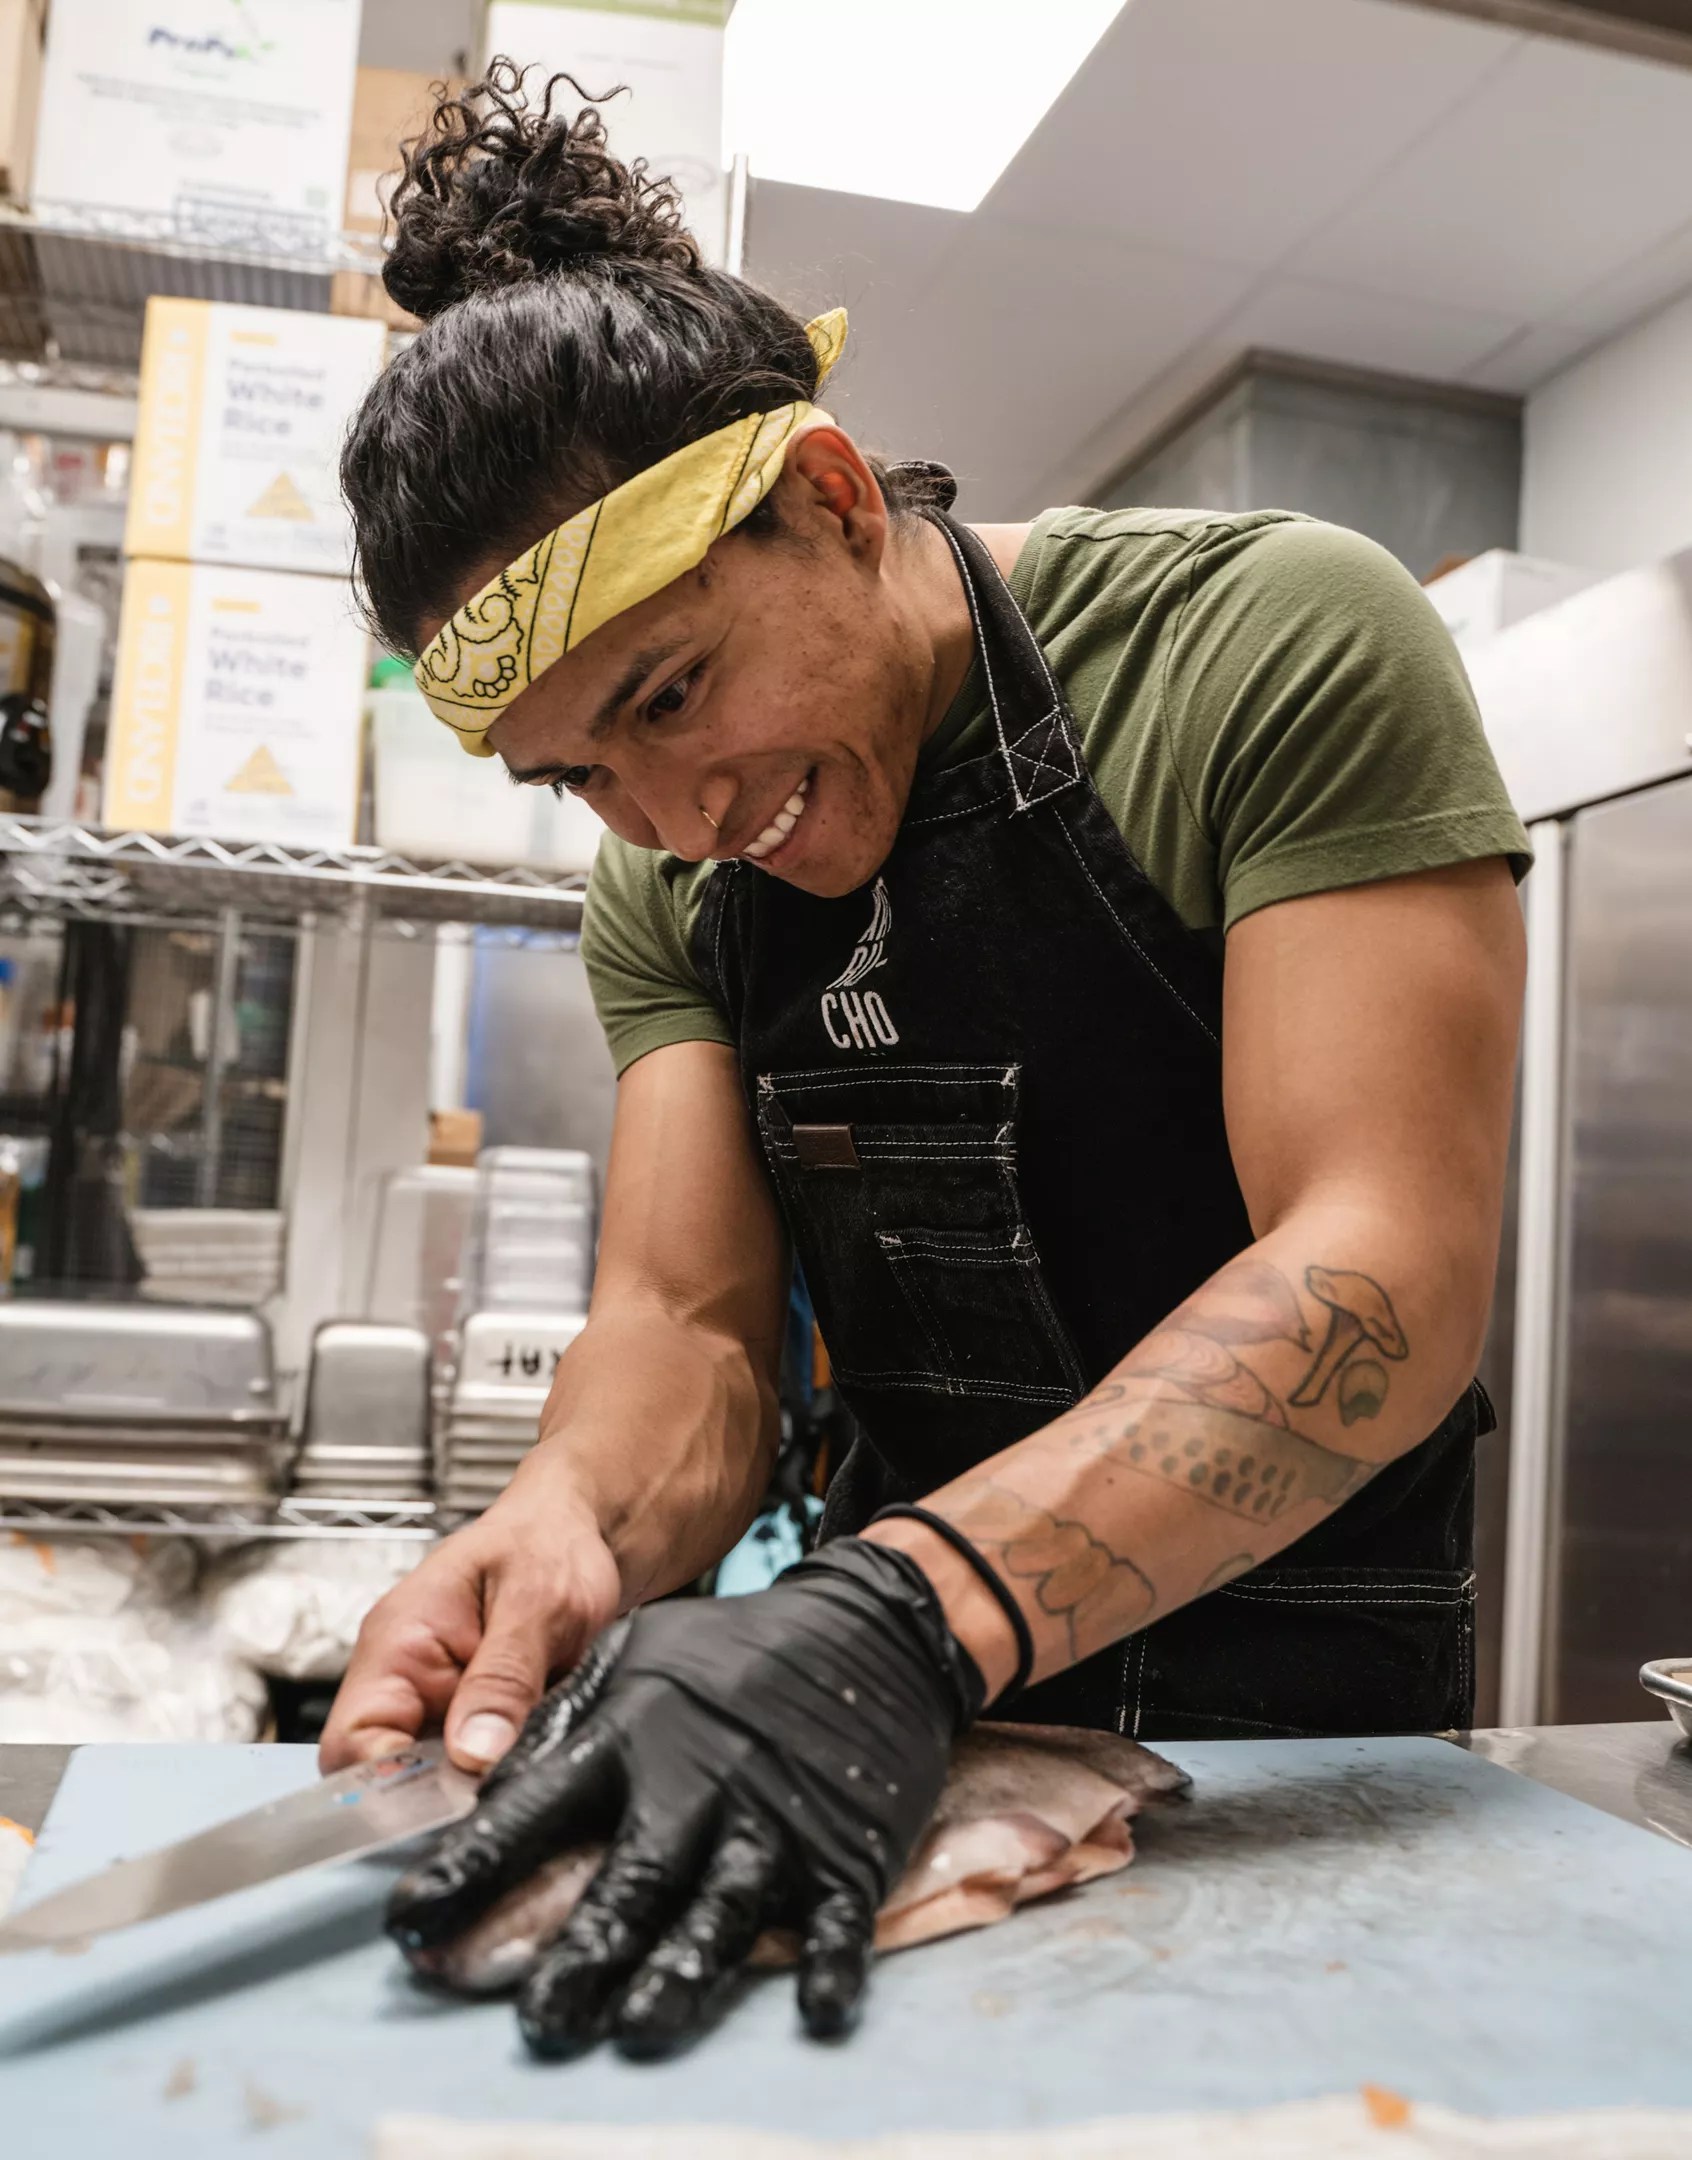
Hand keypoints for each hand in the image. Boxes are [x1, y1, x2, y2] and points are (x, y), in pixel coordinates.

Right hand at [318, 1477, 620, 1774]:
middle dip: (441, 1792)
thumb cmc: (551, 1542)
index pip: (351, 1744)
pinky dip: (505, 1768)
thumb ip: (504, 1677)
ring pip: (438, 1776)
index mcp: (399, 1645)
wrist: (588, 1528)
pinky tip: (538, 1756)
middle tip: (498, 1791)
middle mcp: (408, 1679)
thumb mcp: (537, 1603)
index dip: (386, 1788)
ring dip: (480, 1782)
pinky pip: (478, 1763)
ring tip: (528, 1763)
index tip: (447, 1801)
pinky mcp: (478, 1715)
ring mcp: (442, 1701)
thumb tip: (475, 1754)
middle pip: (388, 1774)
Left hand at [385, 1539, 984, 2056]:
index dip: (469, 1870)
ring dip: (681, 1973)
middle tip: (540, 2019)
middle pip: (631, 1882)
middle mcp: (698, 1783)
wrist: (871, 1628)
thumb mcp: (637, 1648)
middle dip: (582, 1954)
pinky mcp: (846, 1850)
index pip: (532, 1809)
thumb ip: (562, 1717)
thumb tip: (487, 1785)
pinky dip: (825, 1966)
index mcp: (634, 1733)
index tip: (412, 1926)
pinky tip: (813, 2008)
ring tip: (639, 2027)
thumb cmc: (741, 1651)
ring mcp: (775, 1821)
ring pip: (721, 1911)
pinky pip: (834, 1920)